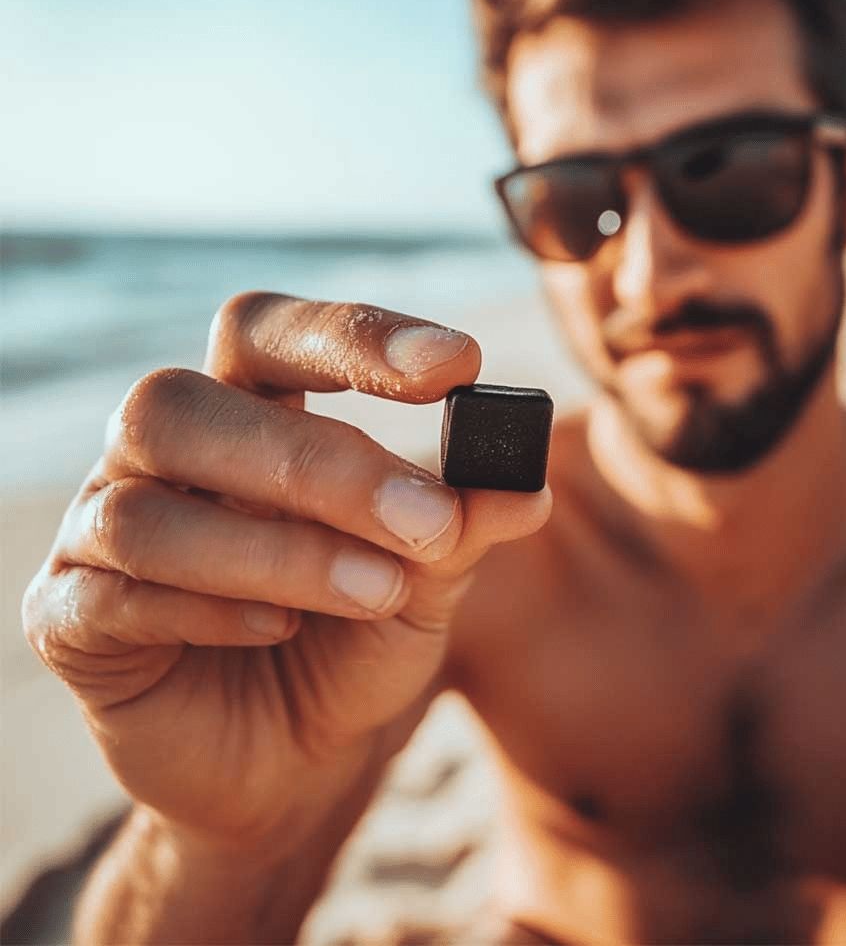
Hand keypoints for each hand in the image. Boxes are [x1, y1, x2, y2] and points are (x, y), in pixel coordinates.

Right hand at [23, 292, 550, 850]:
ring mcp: (100, 529)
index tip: (459, 362)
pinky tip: (276, 632)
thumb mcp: (424, 586)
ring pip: (146, 508)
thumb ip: (462, 529)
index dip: (354, 336)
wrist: (294, 764)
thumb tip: (527, 486)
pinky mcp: (68, 617)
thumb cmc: (356, 645)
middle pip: (187, 403)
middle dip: (318, 462)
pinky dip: (204, 610)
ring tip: (378, 593)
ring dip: (279, 550)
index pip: (272, 332)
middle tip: (426, 518)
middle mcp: (162, 453)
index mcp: (249, 412)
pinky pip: (108, 595)